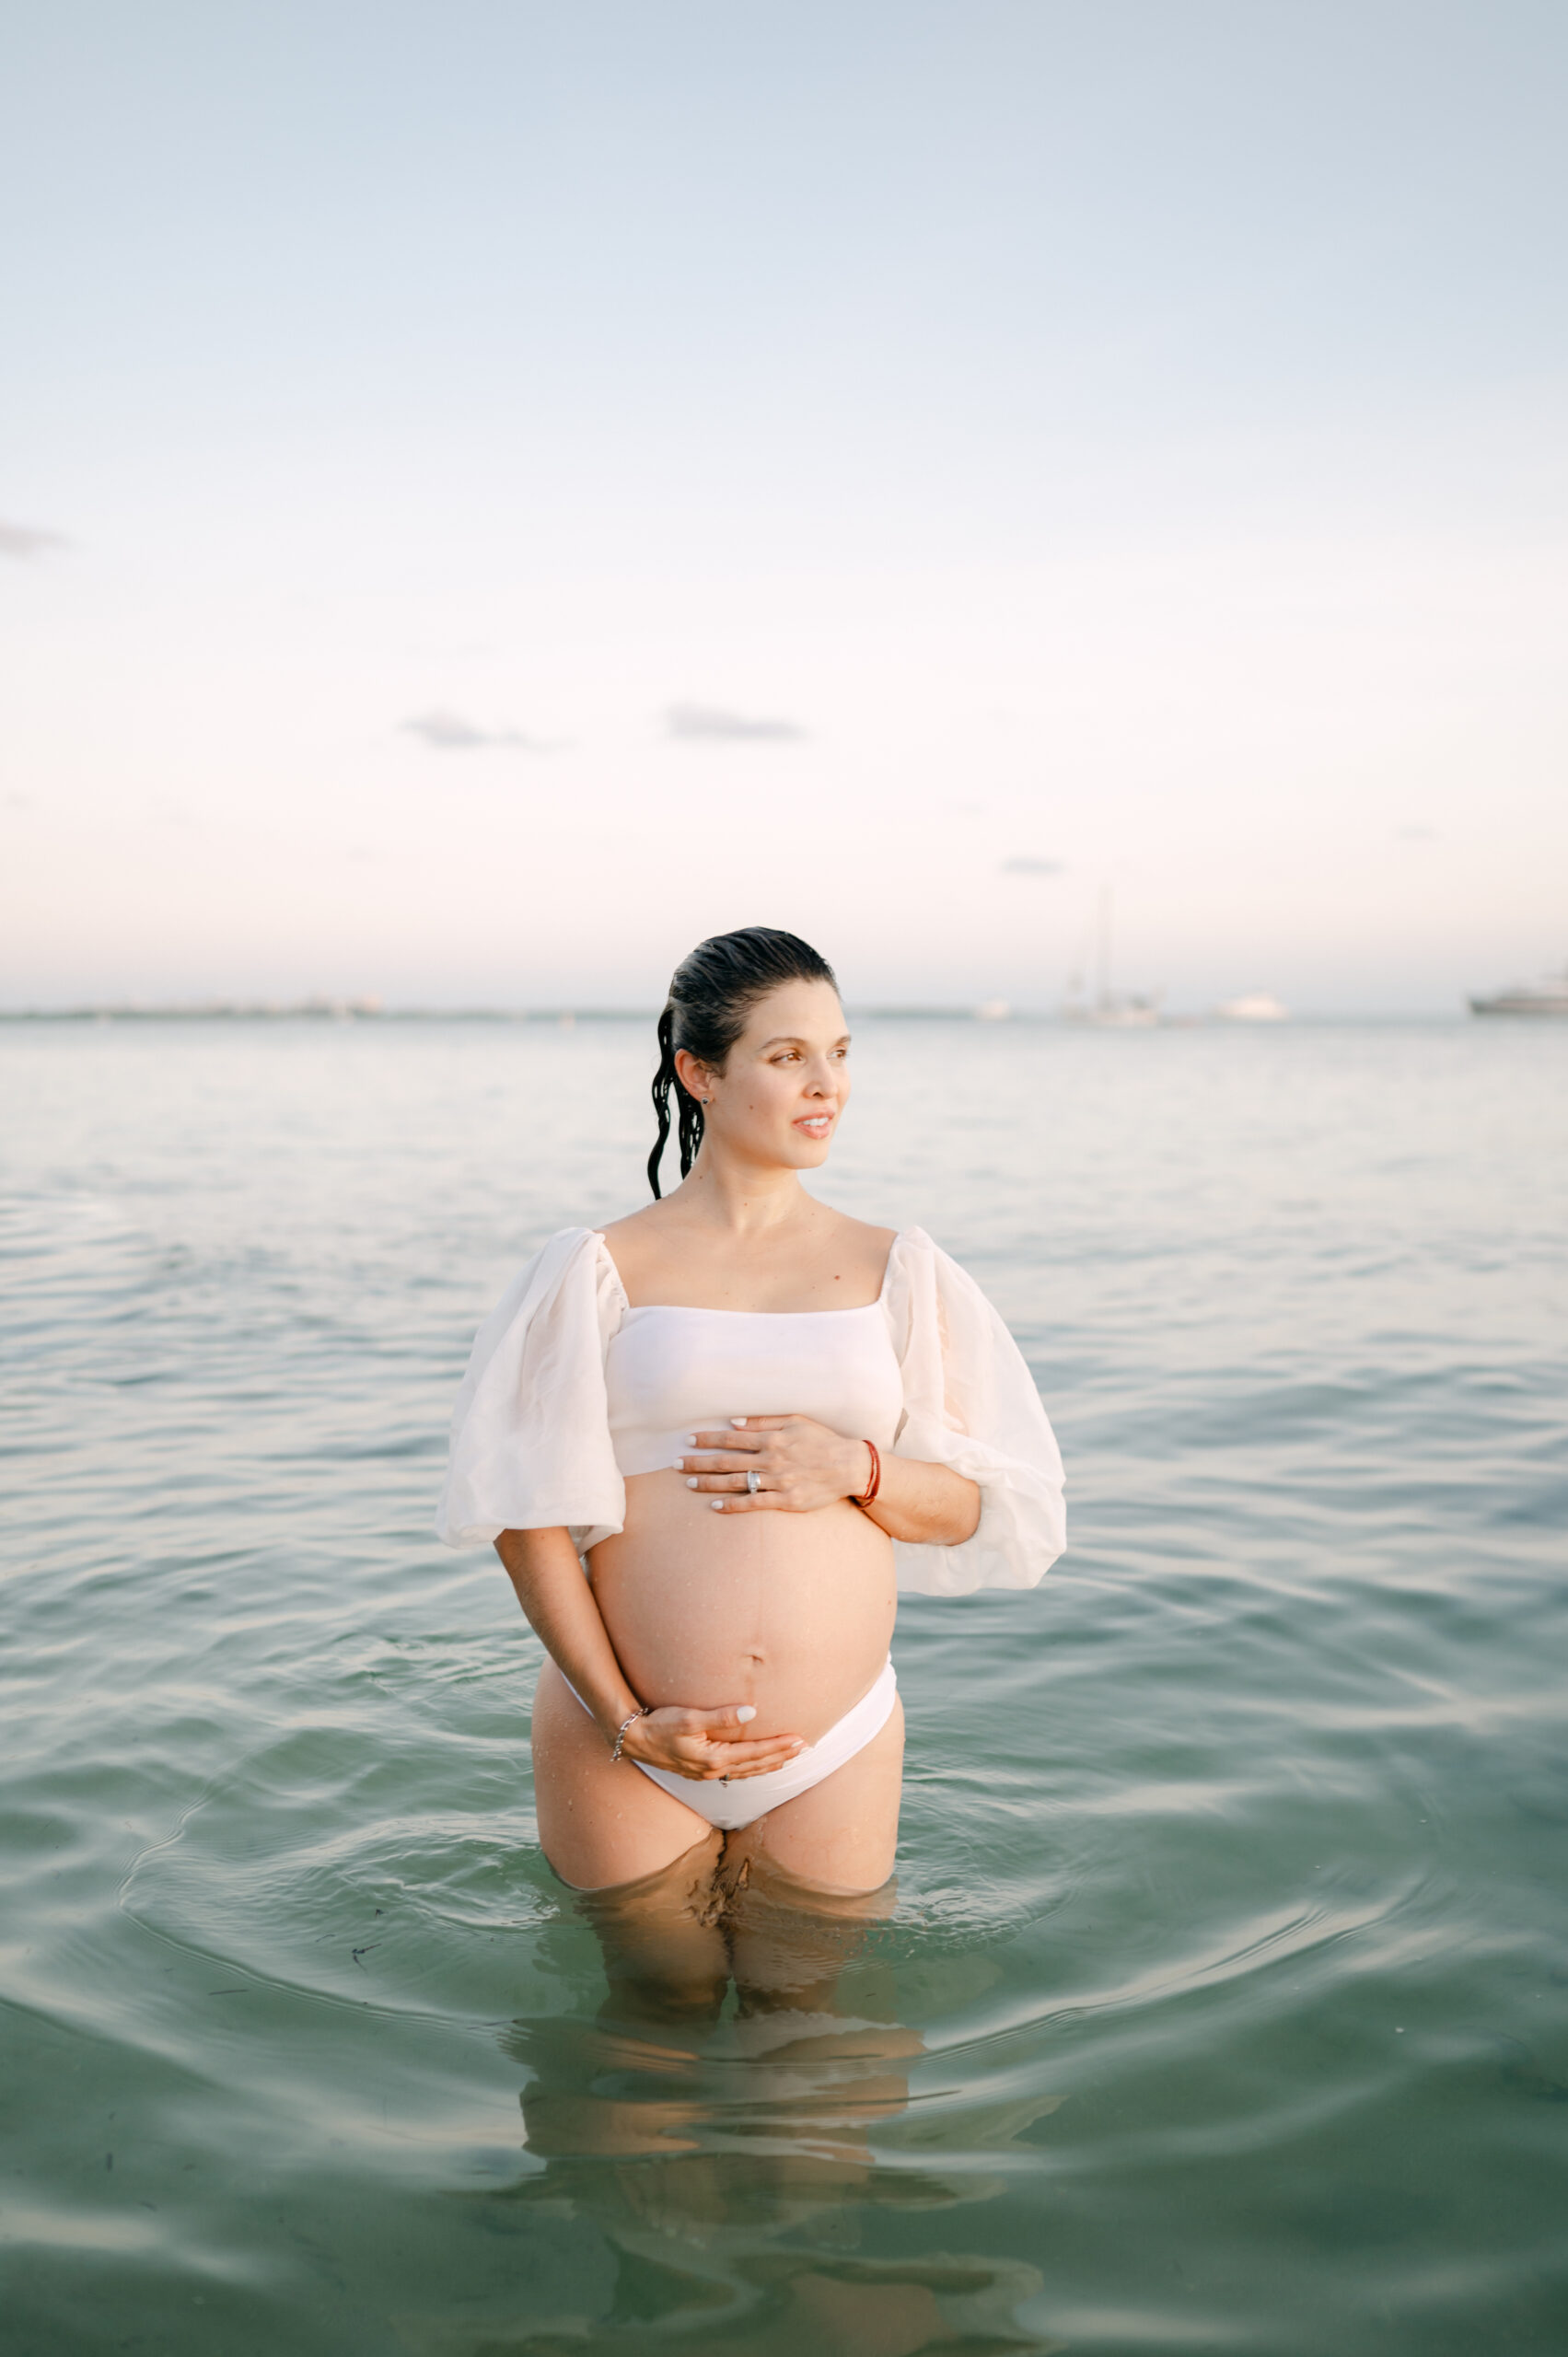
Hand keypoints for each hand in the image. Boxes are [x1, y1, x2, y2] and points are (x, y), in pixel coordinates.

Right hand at [620, 1702, 806, 1781]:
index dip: (779, 1747)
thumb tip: (752, 1712)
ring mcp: (707, 1774)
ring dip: (769, 1765)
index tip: (800, 1740)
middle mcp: (714, 1771)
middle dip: (781, 1757)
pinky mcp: (700, 1771)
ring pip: (747, 1772)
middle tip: (804, 1750)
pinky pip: (735, 1773)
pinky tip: (757, 1765)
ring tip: (788, 1757)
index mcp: (714, 1758)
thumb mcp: (690, 1717)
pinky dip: (752, 1768)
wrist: (634, 1739)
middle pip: (756, 1766)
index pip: (756, 1753)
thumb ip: (721, 1716)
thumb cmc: (660, 1725)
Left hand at [675, 1416, 873, 1513]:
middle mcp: (771, 1459)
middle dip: (698, 1463)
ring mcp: (778, 1481)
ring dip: (709, 1483)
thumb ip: (763, 1421)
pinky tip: (715, 1507)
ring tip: (688, 1484)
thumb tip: (733, 1421)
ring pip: (735, 1482)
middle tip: (676, 1464)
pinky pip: (753, 1503)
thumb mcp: (795, 1421)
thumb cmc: (822, 1440)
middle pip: (726, 1461)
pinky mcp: (785, 1500)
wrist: (849, 1466)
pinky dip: (733, 1505)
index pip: (731, 1438)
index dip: (707, 1439)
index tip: (688, 1440)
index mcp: (772, 1438)